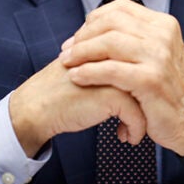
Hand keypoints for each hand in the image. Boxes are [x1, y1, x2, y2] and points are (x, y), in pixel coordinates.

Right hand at [8, 57, 146, 157]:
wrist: (36, 107)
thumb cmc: (59, 91)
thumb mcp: (87, 69)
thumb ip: (108, 65)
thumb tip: (135, 75)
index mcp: (107, 46)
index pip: (142, 63)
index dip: (142, 88)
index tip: (140, 104)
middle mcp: (114, 56)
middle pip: (147, 77)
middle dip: (147, 101)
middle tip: (142, 117)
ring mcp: (115, 73)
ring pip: (146, 95)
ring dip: (143, 117)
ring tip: (132, 129)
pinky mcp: (112, 94)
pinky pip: (138, 114)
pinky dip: (135, 129)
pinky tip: (124, 137)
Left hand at [60, 0, 183, 183]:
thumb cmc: (165, 92)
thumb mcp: (155, 55)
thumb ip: (132, 38)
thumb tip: (93, 26)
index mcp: (163, 24)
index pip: (120, 8)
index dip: (93, 20)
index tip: (77, 37)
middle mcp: (163, 35)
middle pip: (111, 22)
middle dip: (83, 36)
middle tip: (67, 51)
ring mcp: (159, 56)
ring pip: (108, 42)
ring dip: (81, 52)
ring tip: (67, 64)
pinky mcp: (151, 79)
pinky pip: (110, 70)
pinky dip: (88, 72)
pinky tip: (77, 77)